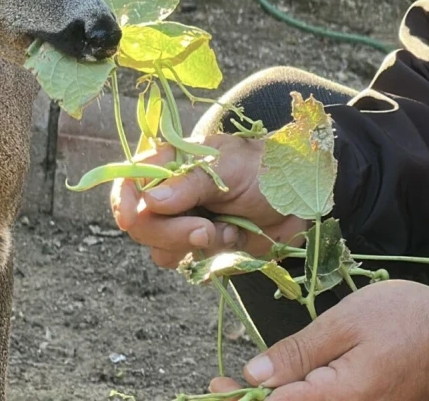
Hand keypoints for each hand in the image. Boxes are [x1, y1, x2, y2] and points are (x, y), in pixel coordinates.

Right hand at [109, 133, 308, 267]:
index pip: (128, 183)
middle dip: (170, 232)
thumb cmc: (265, 167)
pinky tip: (234, 239)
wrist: (303, 197)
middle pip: (141, 225)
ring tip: (227, 230)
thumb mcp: (228, 166)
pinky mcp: (203, 249)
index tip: (132, 220)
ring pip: (161, 250)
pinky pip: (189, 264)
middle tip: (205, 230)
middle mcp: (170, 195)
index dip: (124, 203)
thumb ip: (188, 183)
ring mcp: (184, 223)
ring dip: (193, 246)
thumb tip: (149, 201)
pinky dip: (211, 258)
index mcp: (169, 163)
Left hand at [207, 280, 428, 400]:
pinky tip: (286, 386)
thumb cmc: (409, 321)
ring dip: (277, 400)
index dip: (241, 400)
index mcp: (339, 397)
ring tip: (248, 386)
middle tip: (221, 387)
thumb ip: (299, 353)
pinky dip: (301, 397)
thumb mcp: (346, 323)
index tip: (215, 387)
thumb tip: (255, 378)